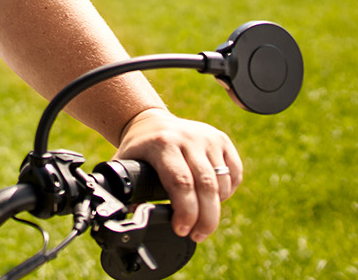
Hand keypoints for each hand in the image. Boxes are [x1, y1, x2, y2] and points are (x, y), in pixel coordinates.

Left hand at [112, 108, 241, 241]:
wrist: (151, 121)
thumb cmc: (137, 149)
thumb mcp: (124, 164)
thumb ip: (123, 189)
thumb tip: (132, 216)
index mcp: (162, 144)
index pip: (180, 182)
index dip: (185, 211)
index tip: (182, 229)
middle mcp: (188, 139)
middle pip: (205, 186)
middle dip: (205, 218)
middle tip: (198, 235)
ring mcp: (208, 138)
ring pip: (222, 182)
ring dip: (215, 207)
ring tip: (202, 218)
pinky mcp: (222, 140)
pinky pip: (235, 174)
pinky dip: (227, 192)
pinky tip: (214, 200)